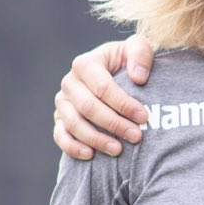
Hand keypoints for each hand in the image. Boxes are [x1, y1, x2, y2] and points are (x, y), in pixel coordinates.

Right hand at [53, 36, 154, 158]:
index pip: (103, 88)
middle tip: (136, 136)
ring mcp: (63, 102)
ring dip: (96, 139)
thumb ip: (141, 53)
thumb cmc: (128, 62)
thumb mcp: (137, 49)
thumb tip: (138, 77)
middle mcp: (70, 82)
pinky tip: (90, 155)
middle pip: (88, 107)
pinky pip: (60, 135)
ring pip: (74, 123)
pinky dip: (72, 147)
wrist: (115, 75)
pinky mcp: (60, 119)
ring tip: (118, 150)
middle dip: (114, 124)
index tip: (144, 117)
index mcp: (85, 63)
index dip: (124, 104)